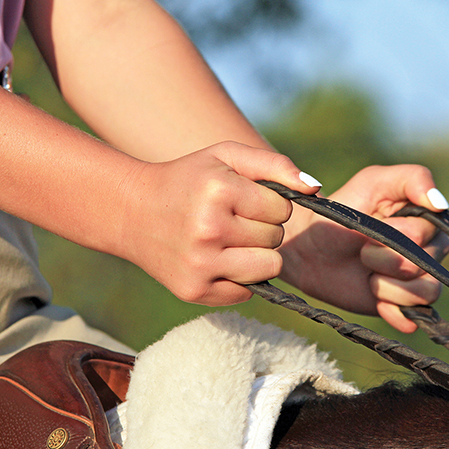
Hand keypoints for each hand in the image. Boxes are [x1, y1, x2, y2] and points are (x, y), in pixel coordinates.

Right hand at [121, 142, 320, 305]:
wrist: (132, 212)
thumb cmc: (189, 180)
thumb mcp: (226, 157)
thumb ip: (274, 165)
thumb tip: (316, 188)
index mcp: (219, 191)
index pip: (282, 208)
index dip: (269, 202)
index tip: (244, 199)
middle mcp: (209, 229)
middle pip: (276, 238)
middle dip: (263, 228)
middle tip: (233, 219)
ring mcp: (201, 264)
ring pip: (269, 267)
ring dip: (258, 255)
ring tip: (231, 241)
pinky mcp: (194, 291)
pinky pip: (246, 291)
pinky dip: (238, 277)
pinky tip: (216, 259)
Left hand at [278, 165, 448, 332]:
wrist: (310, 248)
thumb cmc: (341, 209)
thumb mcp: (373, 181)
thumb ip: (413, 179)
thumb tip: (442, 204)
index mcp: (428, 220)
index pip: (426, 234)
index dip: (395, 234)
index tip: (374, 224)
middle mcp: (431, 250)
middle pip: (423, 266)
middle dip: (383, 259)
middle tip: (363, 251)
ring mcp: (418, 279)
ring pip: (425, 292)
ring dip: (386, 286)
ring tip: (367, 273)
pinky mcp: (403, 304)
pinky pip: (416, 315)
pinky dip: (392, 309)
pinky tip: (373, 295)